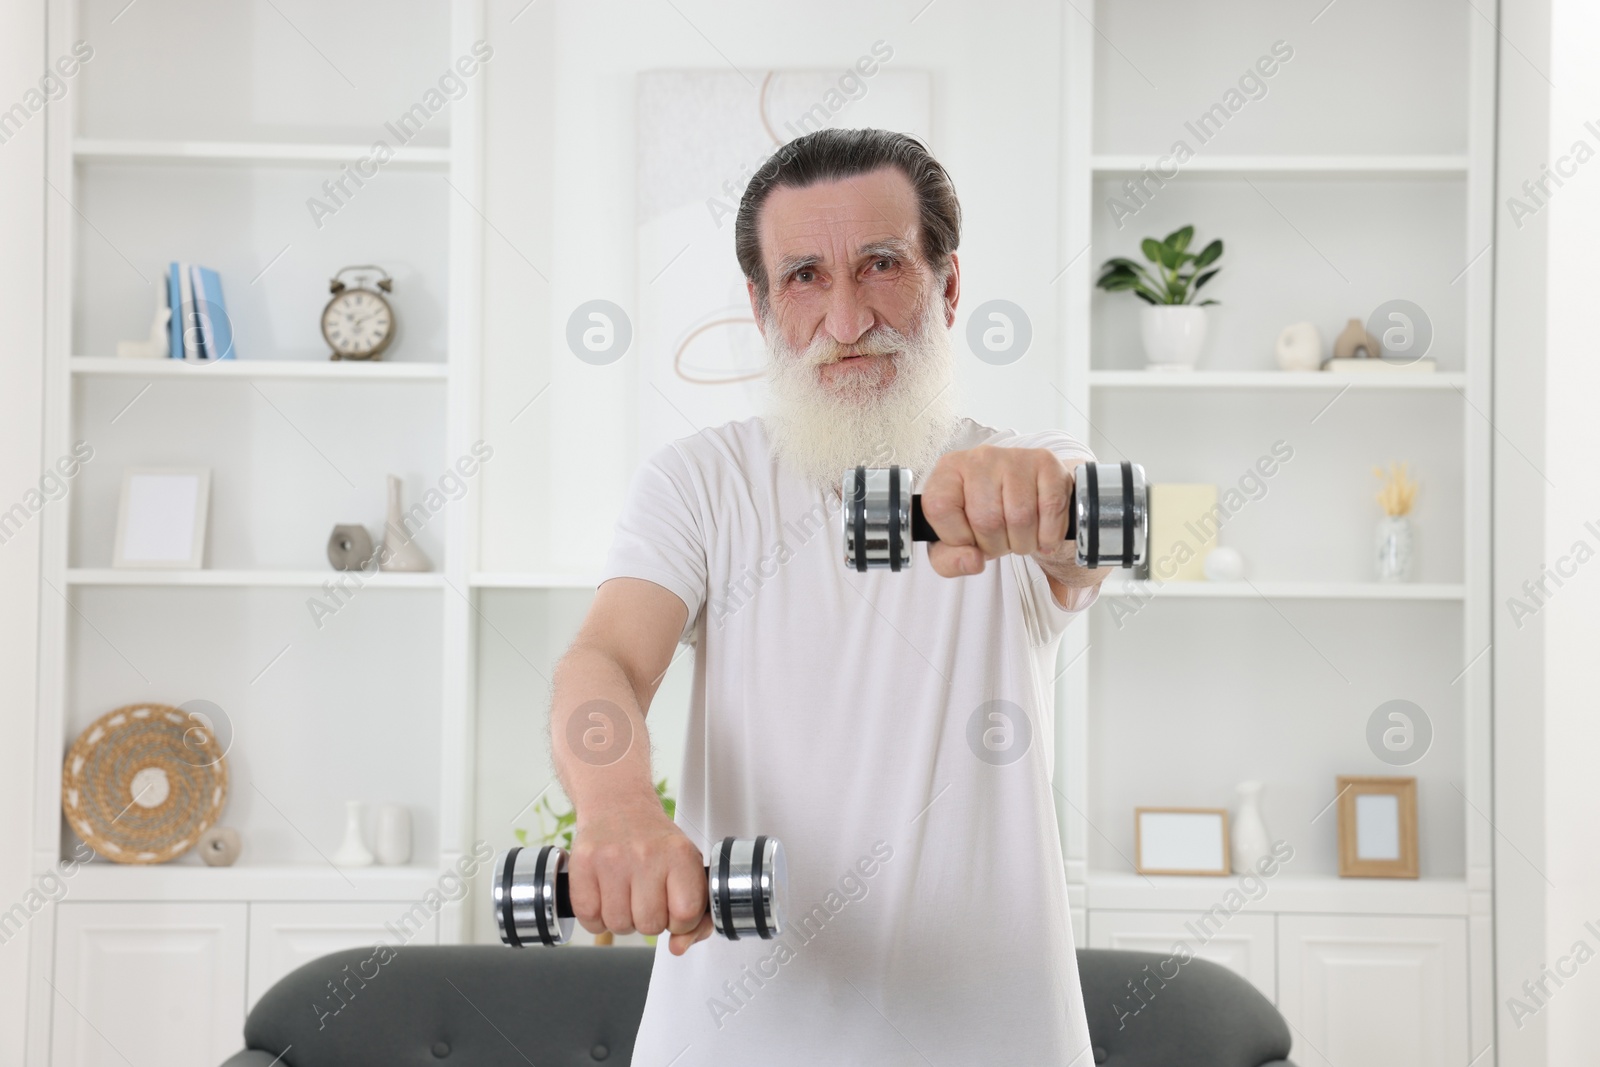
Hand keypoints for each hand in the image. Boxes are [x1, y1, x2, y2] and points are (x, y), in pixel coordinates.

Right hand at [567, 800, 712, 954]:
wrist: (619, 806)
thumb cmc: (654, 842)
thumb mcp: (687, 868)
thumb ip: (696, 915)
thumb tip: (679, 947)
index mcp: (679, 854)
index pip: (686, 914)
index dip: (681, 921)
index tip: (675, 907)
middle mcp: (646, 855)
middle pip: (650, 925)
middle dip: (650, 920)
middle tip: (647, 897)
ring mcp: (612, 859)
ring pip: (618, 925)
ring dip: (622, 919)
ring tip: (626, 895)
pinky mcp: (583, 864)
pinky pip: (589, 918)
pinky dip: (596, 918)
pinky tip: (605, 897)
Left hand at [919, 445, 1075, 577]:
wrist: (1027, 497)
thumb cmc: (984, 519)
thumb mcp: (954, 544)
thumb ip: (949, 560)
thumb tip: (972, 561)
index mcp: (948, 471)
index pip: (939, 507)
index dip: (955, 536)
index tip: (967, 539)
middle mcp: (979, 458)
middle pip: (986, 519)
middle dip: (995, 546)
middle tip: (1000, 542)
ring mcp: (1015, 458)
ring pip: (1020, 517)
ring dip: (1023, 543)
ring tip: (1020, 538)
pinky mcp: (1046, 463)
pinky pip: (1050, 509)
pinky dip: (1049, 535)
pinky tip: (1042, 534)